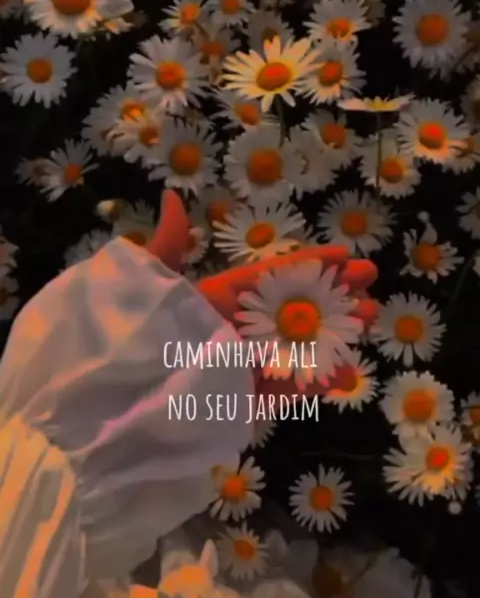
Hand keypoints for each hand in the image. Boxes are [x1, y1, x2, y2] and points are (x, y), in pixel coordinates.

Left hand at [145, 190, 378, 398]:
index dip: (309, 264)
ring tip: (371, 320)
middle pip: (294, 309)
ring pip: (299, 347)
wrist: (123, 399)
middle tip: (371, 282)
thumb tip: (171, 197)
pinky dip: (316, 382)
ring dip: (336, 335)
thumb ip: (168, 246)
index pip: (272, 276)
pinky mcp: (247, 400)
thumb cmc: (136, 336)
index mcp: (220, 298)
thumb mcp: (150, 286)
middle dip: (334, 295)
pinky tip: (346, 373)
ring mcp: (246, 366)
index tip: (345, 254)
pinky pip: (287, 389)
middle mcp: (239, 329)